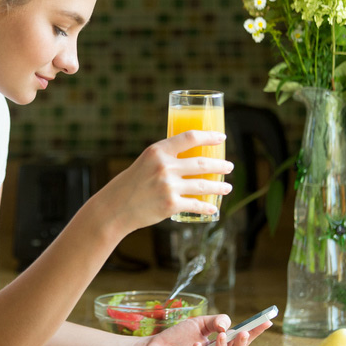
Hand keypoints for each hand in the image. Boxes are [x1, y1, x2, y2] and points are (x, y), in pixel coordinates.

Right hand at [97, 131, 233, 233]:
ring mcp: (168, 187)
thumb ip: (166, 159)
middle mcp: (164, 167)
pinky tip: (213, 207)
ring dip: (219, 186)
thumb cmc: (131, 184)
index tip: (222, 138)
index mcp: (157, 151)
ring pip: (203, 185)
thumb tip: (191, 158)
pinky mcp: (170, 205)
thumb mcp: (145, 162)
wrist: (115, 208)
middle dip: (220, 165)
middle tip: (229, 166)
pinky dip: (207, 206)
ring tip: (228, 187)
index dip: (209, 137)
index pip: (190, 137)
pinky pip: (195, 204)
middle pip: (201, 163)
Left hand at [129, 314, 270, 345]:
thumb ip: (215, 321)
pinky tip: (197, 345)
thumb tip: (226, 326)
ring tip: (220, 336)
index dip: (255, 334)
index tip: (267, 321)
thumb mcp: (199, 323)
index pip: (241, 343)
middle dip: (241, 345)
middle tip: (244, 332)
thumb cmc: (177, 337)